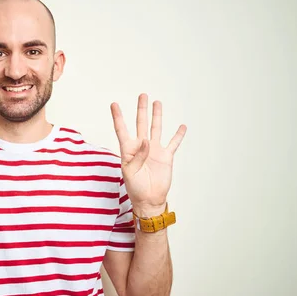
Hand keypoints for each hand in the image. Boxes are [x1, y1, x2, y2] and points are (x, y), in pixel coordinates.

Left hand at [111, 93, 186, 214]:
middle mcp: (141, 147)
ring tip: (157, 102)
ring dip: (157, 116)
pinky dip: (178, 135)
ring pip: (156, 128)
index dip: (118, 117)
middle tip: (142, 95)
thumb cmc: (135, 188)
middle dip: (141, 109)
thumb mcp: (130, 172)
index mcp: (128, 150)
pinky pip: (173, 143)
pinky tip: (182, 126)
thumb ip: (137, 156)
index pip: (122, 130)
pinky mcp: (166, 157)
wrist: (149, 200)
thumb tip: (146, 141)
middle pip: (141, 124)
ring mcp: (154, 151)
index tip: (114, 104)